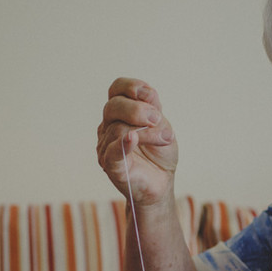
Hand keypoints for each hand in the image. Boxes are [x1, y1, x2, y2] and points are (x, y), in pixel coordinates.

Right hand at [96, 78, 178, 205]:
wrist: (161, 183)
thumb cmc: (158, 154)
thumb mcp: (161, 125)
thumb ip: (153, 108)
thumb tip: (147, 93)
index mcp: (120, 113)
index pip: (116, 89)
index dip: (130, 86)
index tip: (149, 94)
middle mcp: (108, 127)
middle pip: (113, 107)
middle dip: (137, 109)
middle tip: (157, 119)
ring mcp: (106, 146)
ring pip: (118, 129)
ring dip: (147, 132)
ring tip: (165, 139)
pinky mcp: (110, 164)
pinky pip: (112, 150)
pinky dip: (123, 143)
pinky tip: (133, 138)